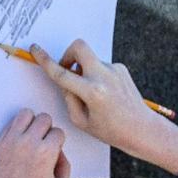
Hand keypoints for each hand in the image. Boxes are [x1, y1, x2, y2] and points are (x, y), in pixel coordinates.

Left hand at [0, 109, 69, 177]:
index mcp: (46, 153)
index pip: (58, 132)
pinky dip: (16, 129)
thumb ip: (65, 168)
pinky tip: (18, 142)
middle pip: (44, 118)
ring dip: (31, 123)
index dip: (58, 142)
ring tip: (30, 138)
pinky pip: (9, 125)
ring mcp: (10, 142)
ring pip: (25, 114)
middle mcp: (28, 143)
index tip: (53, 152)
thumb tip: (59, 153)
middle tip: (43, 143)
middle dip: (47, 130)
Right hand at [29, 40, 177, 174]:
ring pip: (90, 60)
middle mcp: (104, 76)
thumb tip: (65, 80)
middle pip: (79, 47)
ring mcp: (114, 70)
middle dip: (68, 53)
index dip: (45, 60)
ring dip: (84, 71)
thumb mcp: (82, 121)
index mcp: (93, 92)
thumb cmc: (111, 130)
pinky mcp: (121, 68)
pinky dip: (96, 75)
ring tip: (92, 95)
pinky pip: (101, 66)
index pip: (62, 73)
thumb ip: (68, 98)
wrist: (142, 128)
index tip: (35, 49)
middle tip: (67, 69)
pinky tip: (104, 94)